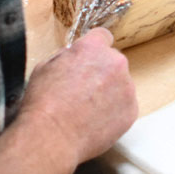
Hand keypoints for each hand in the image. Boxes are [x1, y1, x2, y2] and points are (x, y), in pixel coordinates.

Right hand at [20, 27, 137, 166]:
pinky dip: (114, 113)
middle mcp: (115, 63)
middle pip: (113, 61)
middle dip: (102, 72)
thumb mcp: (45, 66)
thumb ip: (66, 56)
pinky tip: (95, 122)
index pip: (103, 36)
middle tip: (84, 91)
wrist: (51, 137)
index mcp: (93, 47)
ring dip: (109, 93)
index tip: (90, 59)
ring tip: (87, 111)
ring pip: (121, 85)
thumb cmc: (43, 103)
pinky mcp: (131, 111)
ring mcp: (127, 87)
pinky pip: (124, 107)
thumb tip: (75, 56)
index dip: (94, 48)